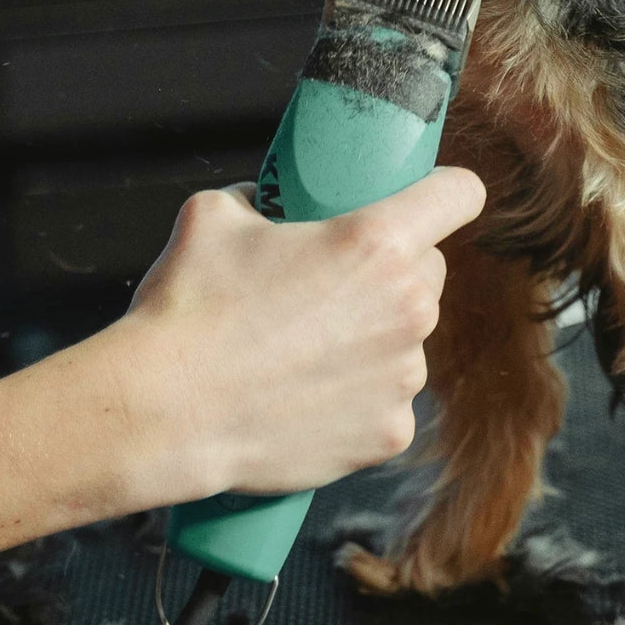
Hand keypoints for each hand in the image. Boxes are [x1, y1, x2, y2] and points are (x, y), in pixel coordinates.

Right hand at [125, 166, 485, 494]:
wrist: (165, 412)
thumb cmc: (188, 310)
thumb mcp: (212, 216)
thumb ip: (258, 198)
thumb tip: (266, 205)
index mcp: (374, 243)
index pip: (459, 194)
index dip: (444, 190)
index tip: (426, 202)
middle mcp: (406, 310)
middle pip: (429, 272)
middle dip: (392, 272)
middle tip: (332, 286)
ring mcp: (402, 379)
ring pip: (405, 341)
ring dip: (371, 339)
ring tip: (304, 352)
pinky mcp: (388, 434)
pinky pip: (386, 401)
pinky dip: (357, 398)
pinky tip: (305, 398)